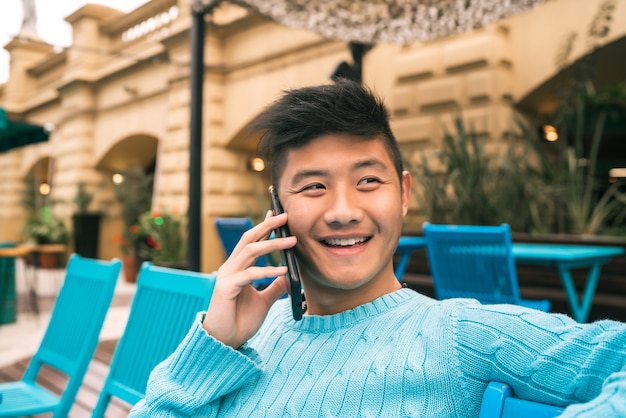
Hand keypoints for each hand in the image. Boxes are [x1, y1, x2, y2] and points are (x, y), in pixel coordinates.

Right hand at [203, 211, 293, 347]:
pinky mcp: (226, 288)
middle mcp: (231, 268)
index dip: (264, 226)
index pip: (251, 241)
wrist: (224, 343)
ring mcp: (227, 276)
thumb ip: (275, 287)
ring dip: (272, 244)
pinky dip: (267, 271)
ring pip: (250, 251)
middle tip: (285, 216)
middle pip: (249, 239)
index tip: (277, 214)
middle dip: (267, 225)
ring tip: (292, 241)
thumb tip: (289, 276)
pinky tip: (283, 270)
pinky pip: (249, 274)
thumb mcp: (264, 301)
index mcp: (238, 269)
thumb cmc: (240, 321)